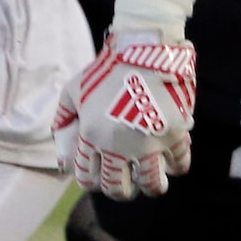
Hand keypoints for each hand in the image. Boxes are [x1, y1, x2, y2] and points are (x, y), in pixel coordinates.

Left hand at [54, 38, 196, 199]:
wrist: (144, 48)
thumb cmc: (106, 68)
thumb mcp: (74, 88)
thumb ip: (63, 117)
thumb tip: (61, 144)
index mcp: (91, 136)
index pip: (88, 177)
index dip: (93, 183)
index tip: (101, 179)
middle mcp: (117, 145)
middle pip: (117, 187)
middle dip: (120, 191)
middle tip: (126, 186)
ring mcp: (148, 142)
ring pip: (151, 184)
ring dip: (151, 188)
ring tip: (153, 185)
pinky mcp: (174, 133)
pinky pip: (179, 163)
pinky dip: (177, 167)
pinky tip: (174, 165)